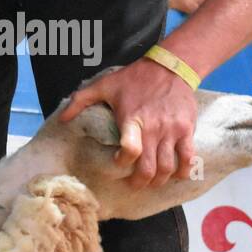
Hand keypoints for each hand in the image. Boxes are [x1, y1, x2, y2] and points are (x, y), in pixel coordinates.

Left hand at [60, 58, 198, 188]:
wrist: (171, 66)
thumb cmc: (136, 77)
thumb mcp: (104, 85)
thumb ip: (80, 100)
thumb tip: (63, 118)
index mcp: (132, 119)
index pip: (130, 150)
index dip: (122, 162)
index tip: (118, 162)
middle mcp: (154, 129)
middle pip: (148, 168)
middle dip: (140, 182)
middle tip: (134, 185)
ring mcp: (172, 131)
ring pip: (167, 167)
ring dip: (159, 180)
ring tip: (152, 182)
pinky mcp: (186, 130)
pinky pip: (188, 157)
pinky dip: (184, 171)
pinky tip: (177, 175)